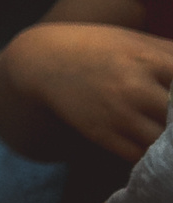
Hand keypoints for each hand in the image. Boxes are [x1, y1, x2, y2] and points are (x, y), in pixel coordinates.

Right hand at [0, 23, 172, 161]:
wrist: (43, 60)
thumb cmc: (99, 47)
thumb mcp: (139, 42)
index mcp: (151, 59)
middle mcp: (137, 87)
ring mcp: (120, 114)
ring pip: (167, 145)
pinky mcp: (105, 134)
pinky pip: (142, 157)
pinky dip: (158, 161)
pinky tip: (164, 159)